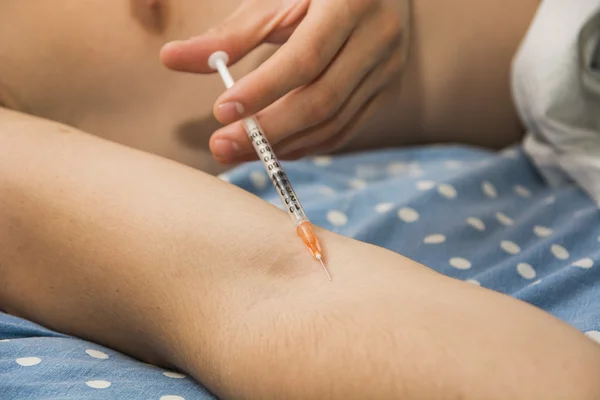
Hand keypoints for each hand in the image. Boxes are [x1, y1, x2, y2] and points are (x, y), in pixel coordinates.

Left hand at [160, 0, 410, 162]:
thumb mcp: (274, 1)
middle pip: (321, 99)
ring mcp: (388, 69)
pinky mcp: (388, 91)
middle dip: (267, 130)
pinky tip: (273, 148)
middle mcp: (379, 37)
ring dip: (282, 144)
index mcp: (350, 1)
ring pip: (333, 122)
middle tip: (220, 146)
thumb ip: (229, 35)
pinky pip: (344, 129)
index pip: (305, 58)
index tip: (219, 113)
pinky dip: (306, 144)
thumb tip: (171, 59)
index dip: (262, 91)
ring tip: (239, 150)